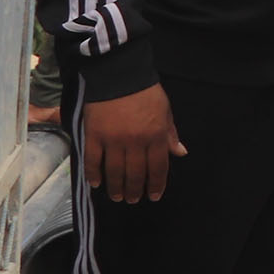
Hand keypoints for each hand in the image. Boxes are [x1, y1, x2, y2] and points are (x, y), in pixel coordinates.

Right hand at [82, 84, 185, 202]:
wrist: (119, 73)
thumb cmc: (146, 92)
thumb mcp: (165, 110)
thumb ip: (170, 134)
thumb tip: (180, 153)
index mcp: (156, 135)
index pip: (158, 167)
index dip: (156, 184)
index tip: (153, 196)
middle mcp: (135, 141)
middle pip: (135, 173)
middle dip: (134, 190)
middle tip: (132, 200)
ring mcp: (113, 140)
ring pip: (115, 171)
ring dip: (116, 187)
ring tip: (117, 197)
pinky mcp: (93, 135)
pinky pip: (93, 160)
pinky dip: (94, 174)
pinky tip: (96, 184)